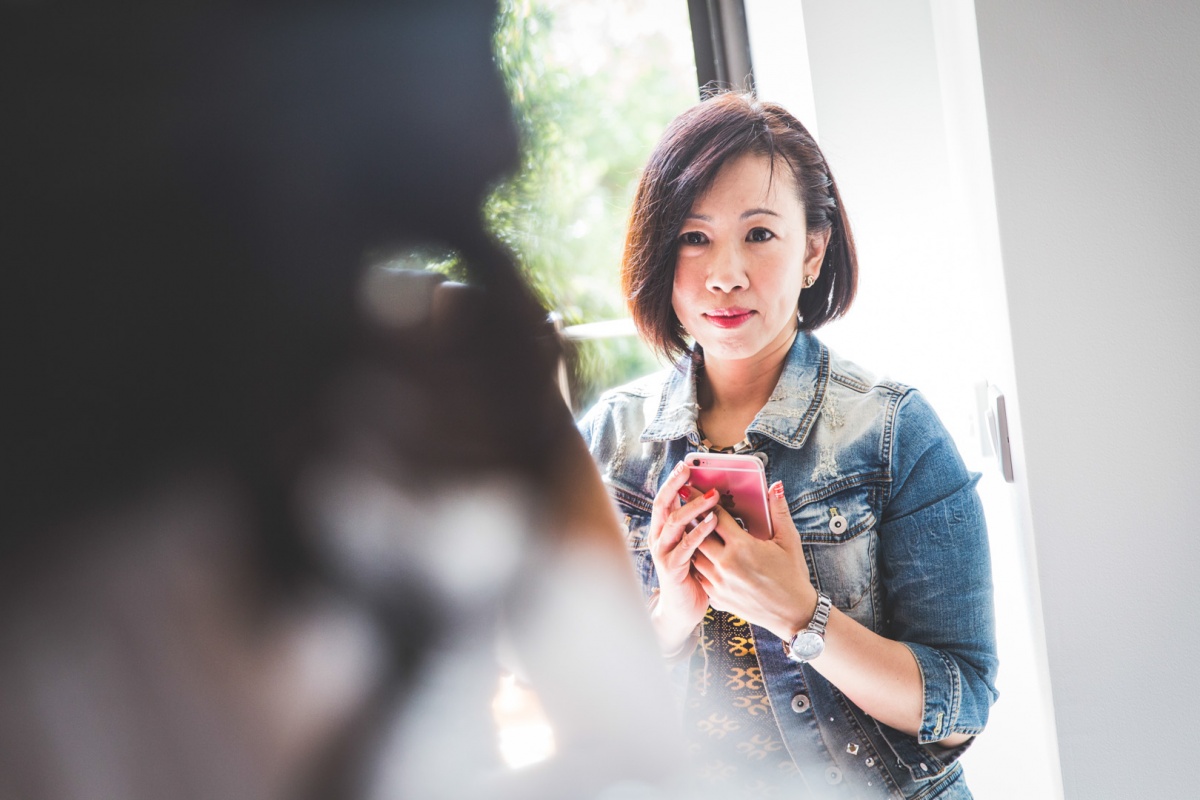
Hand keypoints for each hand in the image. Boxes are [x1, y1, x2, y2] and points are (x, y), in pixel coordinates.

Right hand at [646, 461, 720, 650]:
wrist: (684, 609)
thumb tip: (718, 500)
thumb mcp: (697, 546)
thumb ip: (702, 523)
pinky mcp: (672, 568)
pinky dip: (699, 531)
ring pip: (674, 521)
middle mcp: (659, 538)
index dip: (674, 481)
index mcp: (665, 530)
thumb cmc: (694, 576)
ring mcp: (663, 552)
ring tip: (713, 494)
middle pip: (663, 504)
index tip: (687, 464)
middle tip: (689, 468)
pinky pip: (686, 545)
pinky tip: (713, 521)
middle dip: (676, 484)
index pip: (667, 499)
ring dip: (693, 506)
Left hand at [692, 480, 818, 640]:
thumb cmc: (792, 576)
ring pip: (695, 556)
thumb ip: (779, 511)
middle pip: (698, 535)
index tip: (693, 489)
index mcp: (742, 546)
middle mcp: (726, 564)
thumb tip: (775, 486)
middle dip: (693, 520)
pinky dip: (698, 564)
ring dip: (693, 543)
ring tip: (692, 531)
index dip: (704, 500)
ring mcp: (719, 583)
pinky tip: (702, 556)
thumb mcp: (789, 541)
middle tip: (687, 507)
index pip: (715, 516)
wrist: (793, 615)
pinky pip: (699, 576)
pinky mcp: (717, 598)